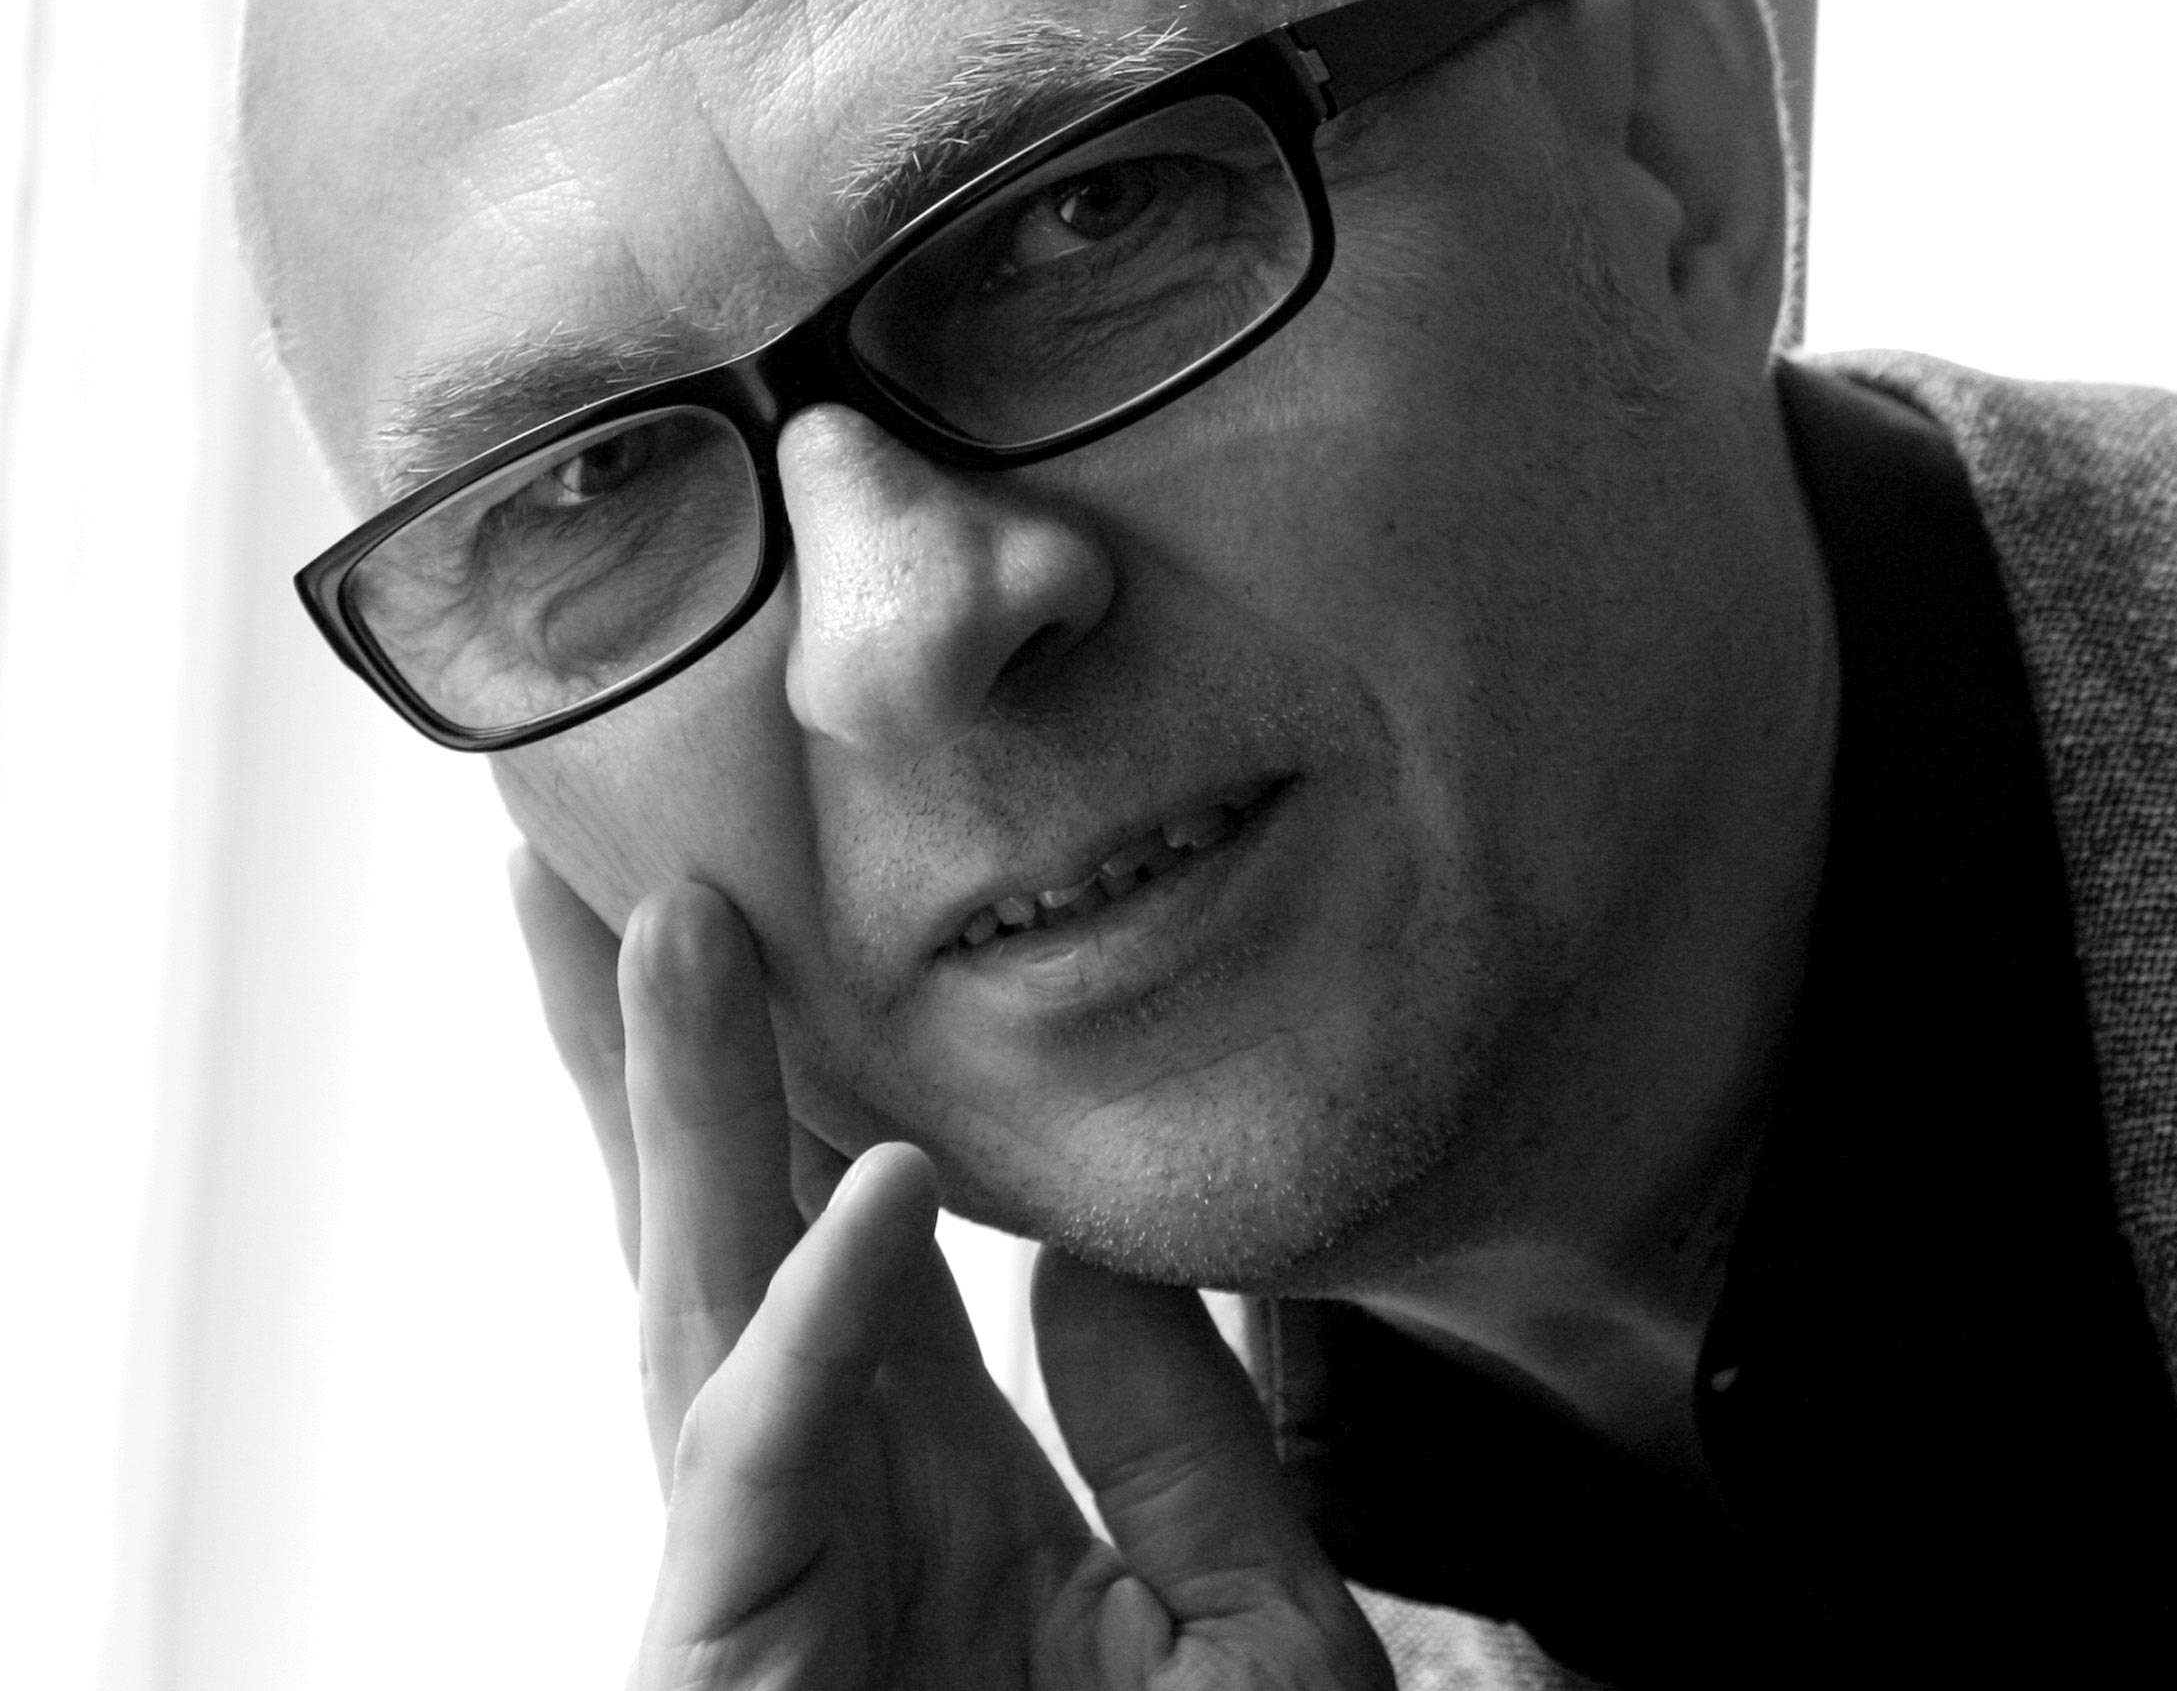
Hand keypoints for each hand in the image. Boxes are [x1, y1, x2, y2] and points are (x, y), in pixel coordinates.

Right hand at [512, 852, 1395, 1689]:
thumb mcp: (1241, 1630)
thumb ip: (1177, 1442)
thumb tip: (1086, 1254)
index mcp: (946, 1493)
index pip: (863, 1260)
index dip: (819, 1098)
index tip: (803, 941)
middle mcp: (837, 1516)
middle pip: (742, 1245)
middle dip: (683, 1063)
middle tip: (636, 866)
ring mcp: (771, 1592)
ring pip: (705, 1313)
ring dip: (687, 1118)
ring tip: (656, 927)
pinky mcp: (732, 1667)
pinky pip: (766, 1477)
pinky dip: (816, 1331)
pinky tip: (867, 1184)